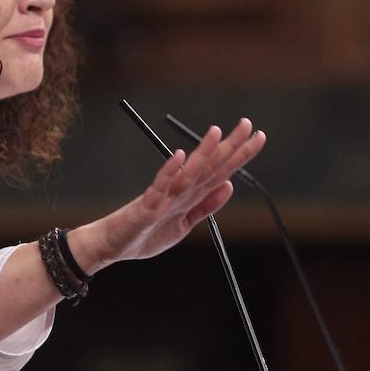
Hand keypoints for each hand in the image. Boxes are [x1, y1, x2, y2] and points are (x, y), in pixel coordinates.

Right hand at [74, 118, 265, 270]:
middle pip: (208, 166)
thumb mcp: (184, 225)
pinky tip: (178, 157)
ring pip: (187, 173)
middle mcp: (179, 191)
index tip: (258, 136)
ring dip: (202, 153)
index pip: (220, 170)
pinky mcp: (145, 208)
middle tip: (248, 124)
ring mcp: (162, 197)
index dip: (239, 154)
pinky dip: (169, 172)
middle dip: (229, 146)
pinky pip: (158, 188)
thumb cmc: (144, 234)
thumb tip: (229, 185)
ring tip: (216, 132)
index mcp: (190, 195)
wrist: (111, 246)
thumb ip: (206, 206)